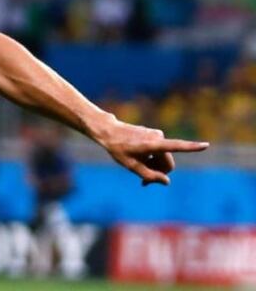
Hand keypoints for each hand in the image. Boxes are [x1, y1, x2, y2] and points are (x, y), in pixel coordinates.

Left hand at [94, 119, 208, 185]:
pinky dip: (153, 160)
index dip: (192, 147)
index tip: (206, 145)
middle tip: (143, 183)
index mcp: (153, 144)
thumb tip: (167, 182)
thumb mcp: (131, 166)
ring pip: (164, 158)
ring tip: (139, 172)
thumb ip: (149, 175)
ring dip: (155, 166)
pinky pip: (160, 152)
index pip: (176, 146)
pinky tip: (141, 162)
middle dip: (160, 173)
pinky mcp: (155, 135)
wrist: (109, 131)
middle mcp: (158, 137)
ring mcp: (157, 135)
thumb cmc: (118, 148)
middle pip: (168, 163)